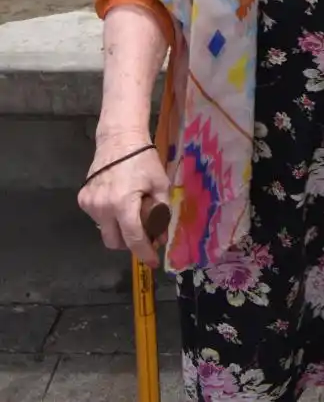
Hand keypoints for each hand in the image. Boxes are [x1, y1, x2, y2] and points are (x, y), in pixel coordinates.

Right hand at [78, 133, 170, 269]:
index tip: (153, 262)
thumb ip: (162, 211)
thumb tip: (162, 237)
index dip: (145, 253)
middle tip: (142, 232)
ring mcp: (90, 204)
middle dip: (129, 243)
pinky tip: (116, 202)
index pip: (133, 239)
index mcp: (123, 204)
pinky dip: (108, 216)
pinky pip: (97, 218)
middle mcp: (103, 208)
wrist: (119, 138)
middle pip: (115, 242)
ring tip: (128, 212)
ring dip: (117, 228)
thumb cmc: (143, 159)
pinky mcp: (83, 199)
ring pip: (105, 230)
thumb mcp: (160, 183)